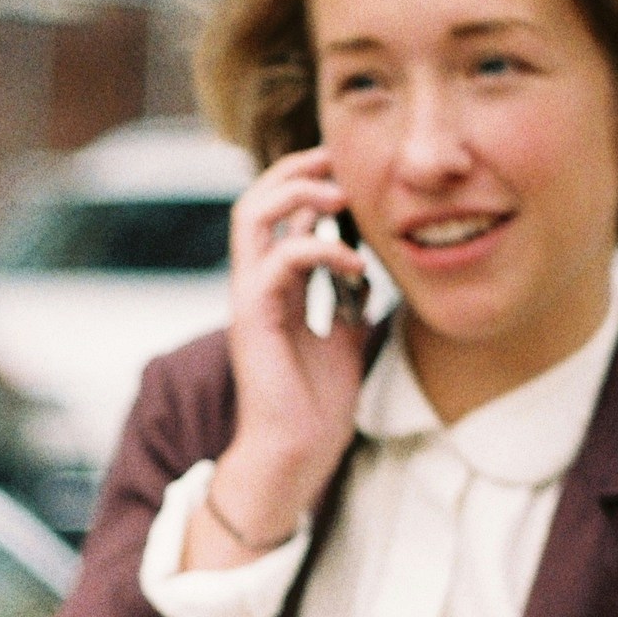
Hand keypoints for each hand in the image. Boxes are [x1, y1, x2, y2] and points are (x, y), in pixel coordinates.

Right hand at [202, 147, 369, 561]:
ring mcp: (249, 298)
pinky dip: (321, 248)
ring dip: (298, 192)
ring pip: (251, 215)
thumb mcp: (342, 340)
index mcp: (274, 287)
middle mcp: (255, 285)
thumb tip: (368, 270)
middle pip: (255, 199)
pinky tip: (356, 263)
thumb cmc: (315, 408)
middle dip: (296, 169)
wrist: (294, 456)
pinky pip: (280, 260)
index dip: (309, 182)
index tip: (351, 171)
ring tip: (341, 195)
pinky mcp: (254, 318)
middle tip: (339, 159)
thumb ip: (346, 301)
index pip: (278, 213)